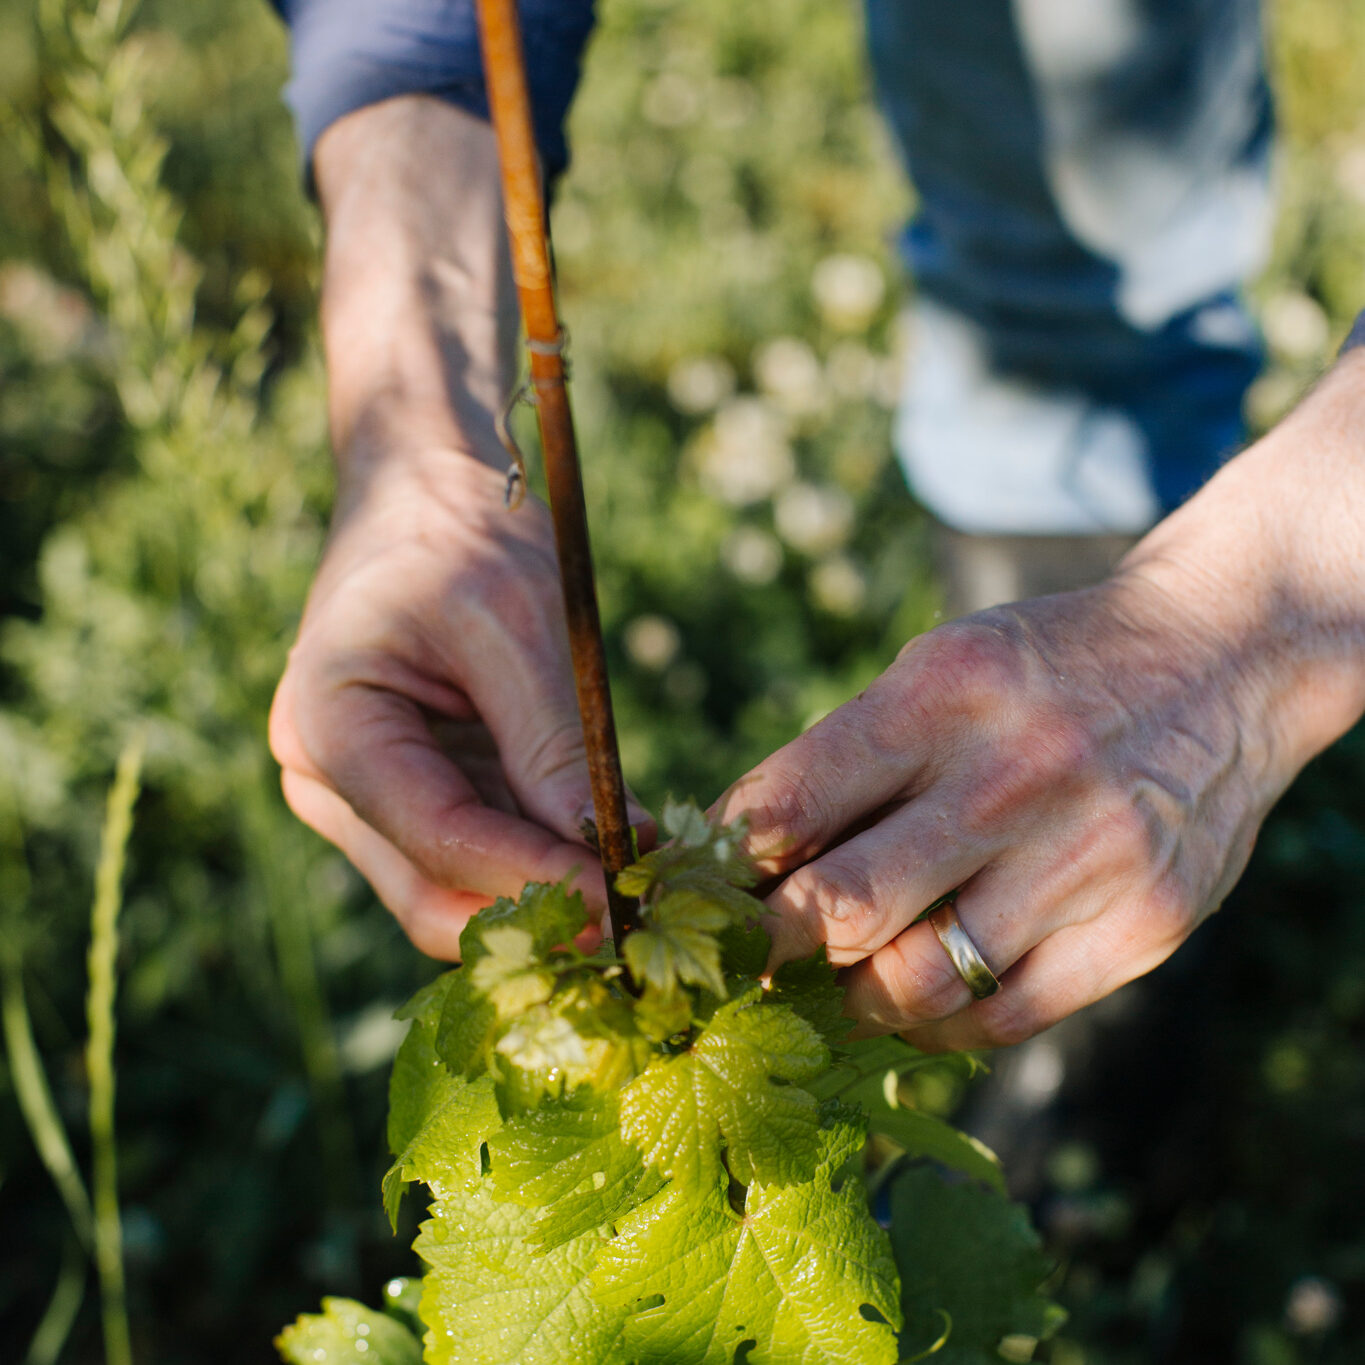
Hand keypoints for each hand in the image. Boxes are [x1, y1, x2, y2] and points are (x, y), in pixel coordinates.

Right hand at [270, 450, 651, 958]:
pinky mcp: (417, 790)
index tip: (621, 898)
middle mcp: (330, 780)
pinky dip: (542, 860)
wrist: (423, 493)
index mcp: (330, 725)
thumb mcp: (513, 623)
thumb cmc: (457, 535)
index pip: (433, 834)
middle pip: (430, 889)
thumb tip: (613, 848)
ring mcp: (369, 794)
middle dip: (533, 912)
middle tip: (635, 918)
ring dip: (542, 894)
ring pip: (455, 886)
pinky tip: (610, 852)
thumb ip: (551, 742)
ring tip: (637, 886)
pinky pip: (479, 850)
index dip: (530, 877)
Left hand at [717, 575, 1298, 1049]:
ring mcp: (1087, 856)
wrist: (1223, 656)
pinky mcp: (1144, 924)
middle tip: (749, 960)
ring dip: (851, 1002)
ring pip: (917, 982)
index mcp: (941, 695)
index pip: (788, 804)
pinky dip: (939, 1025)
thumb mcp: (939, 667)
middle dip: (768, 949)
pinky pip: (1006, 1015)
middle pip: (841, 906)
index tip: (701, 895)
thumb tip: (746, 858)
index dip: (723, 867)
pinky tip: (918, 1003)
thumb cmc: (1044, 668)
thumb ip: (849, 757)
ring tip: (835, 987)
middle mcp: (1013, 775)